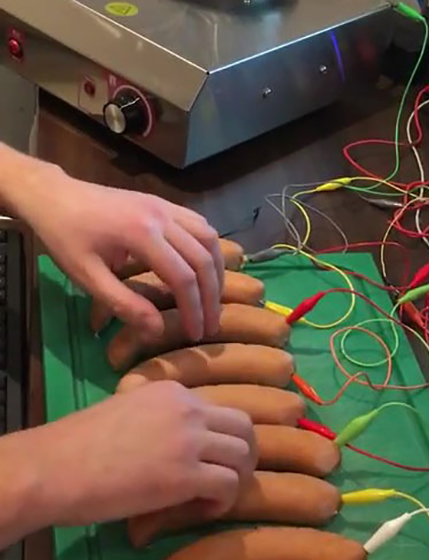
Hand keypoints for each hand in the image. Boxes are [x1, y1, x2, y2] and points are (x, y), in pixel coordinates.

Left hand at [9, 156, 224, 340]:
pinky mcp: (164, 204)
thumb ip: (124, 304)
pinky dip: (209, 250)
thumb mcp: (87, 277)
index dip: (194, 310)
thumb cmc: (65, 238)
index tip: (196, 334)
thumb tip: (158, 330)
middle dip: (211, 297)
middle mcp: (161, 216)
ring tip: (213, 299)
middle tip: (211, 325)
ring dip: (217, 272)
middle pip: (203, 259)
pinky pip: (200, 225)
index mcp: (141, 234)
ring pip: (209, 239)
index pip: (183, 277)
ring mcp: (165, 206)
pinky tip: (205, 269)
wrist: (52, 196)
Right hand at [11, 382, 256, 531]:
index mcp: (172, 391)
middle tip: (228, 478)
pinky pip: (230, 485)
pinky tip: (202, 509)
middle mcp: (187, 409)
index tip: (205, 461)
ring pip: (243, 455)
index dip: (221, 439)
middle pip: (245, 427)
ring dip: (235, 480)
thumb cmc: (77, 446)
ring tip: (211, 498)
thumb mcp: (125, 412)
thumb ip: (157, 420)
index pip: (220, 410)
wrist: (51, 468)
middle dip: (244, 455)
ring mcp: (189, 440)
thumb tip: (178, 445)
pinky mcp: (186, 475)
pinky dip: (224, 502)